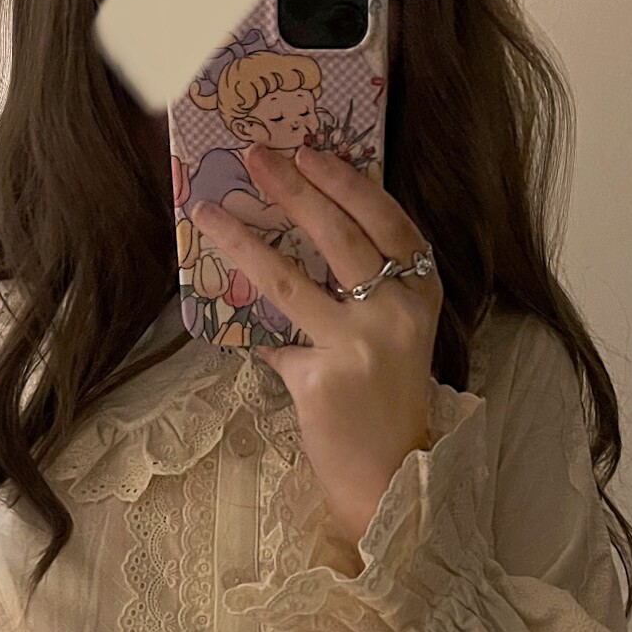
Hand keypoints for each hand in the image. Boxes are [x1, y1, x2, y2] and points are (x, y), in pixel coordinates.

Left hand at [191, 143, 441, 550]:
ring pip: (290, 278)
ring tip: (210, 210)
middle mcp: (396, 314)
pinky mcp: (321, 377)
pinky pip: (271, 337)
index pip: (389, 223)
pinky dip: (247, 325)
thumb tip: (287, 243)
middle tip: (257, 157)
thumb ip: (359, 293)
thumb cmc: (384, 404)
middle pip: (341, 235)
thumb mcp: (391, 337)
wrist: (389, 479)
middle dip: (295, 188)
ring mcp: (359, 345)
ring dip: (244, 239)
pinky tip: (219, 302)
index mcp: (420, 296)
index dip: (348, 183)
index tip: (311, 152)